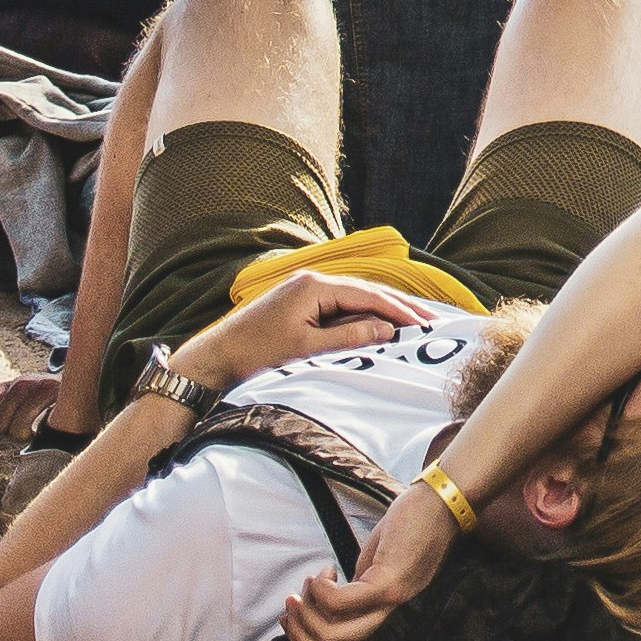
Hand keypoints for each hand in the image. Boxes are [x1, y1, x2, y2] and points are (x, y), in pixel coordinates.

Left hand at [171, 269, 432, 393]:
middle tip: (427, 320)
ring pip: (352, 298)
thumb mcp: (306, 349)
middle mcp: (311, 281)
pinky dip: (360, 315)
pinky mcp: (296, 304)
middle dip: (396, 307)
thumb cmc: (256, 354)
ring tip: (409, 322)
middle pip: (364, 291)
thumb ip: (349, 336)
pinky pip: (337, 306)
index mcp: (314, 285)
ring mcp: (302, 291)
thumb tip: (386, 329)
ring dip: (380, 311)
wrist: (213, 359)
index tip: (423, 323)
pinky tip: (374, 325)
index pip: (368, 295)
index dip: (398, 309)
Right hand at [282, 479, 457, 640]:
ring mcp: (390, 602)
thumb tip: (318, 606)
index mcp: (384, 618)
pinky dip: (320, 590)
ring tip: (304, 587)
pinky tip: (324, 571)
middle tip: (291, 604)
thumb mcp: (375, 568)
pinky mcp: (390, 581)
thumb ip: (354, 591)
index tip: (290, 620)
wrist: (444, 501)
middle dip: (299, 635)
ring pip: (334, 635)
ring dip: (306, 613)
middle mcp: (390, 618)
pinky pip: (342, 602)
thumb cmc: (408, 529)